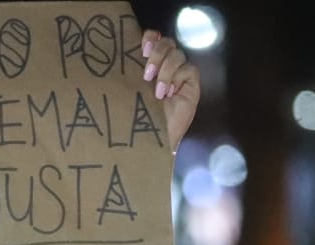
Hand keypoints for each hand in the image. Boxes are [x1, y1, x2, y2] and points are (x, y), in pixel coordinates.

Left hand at [141, 31, 199, 151]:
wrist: (151, 137)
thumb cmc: (137, 115)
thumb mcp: (130, 89)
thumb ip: (130, 70)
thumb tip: (122, 52)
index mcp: (148, 62)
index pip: (153, 37)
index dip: (149, 37)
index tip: (141, 50)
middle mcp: (164, 64)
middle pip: (166, 42)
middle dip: (157, 55)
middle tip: (146, 75)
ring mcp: (179, 73)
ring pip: (177, 54)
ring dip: (166, 71)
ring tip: (158, 92)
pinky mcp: (191, 83)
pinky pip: (189, 69)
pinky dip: (178, 78)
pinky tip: (170, 93)